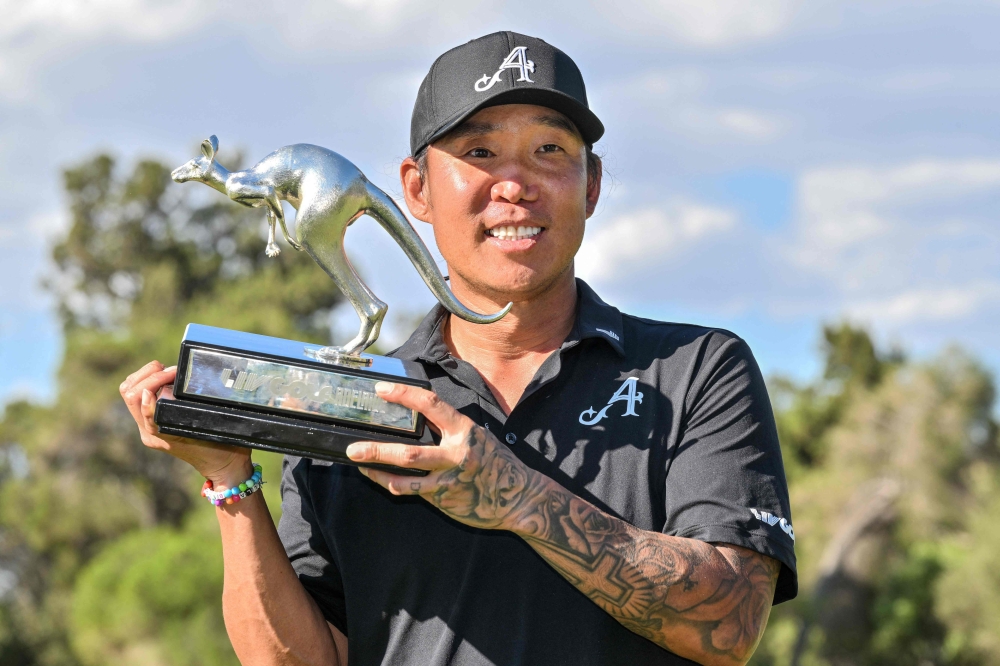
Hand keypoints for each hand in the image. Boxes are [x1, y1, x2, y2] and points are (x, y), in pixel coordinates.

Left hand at [120, 361, 251, 485]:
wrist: (222, 465)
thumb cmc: (222, 447)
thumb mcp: (211, 428)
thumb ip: (187, 412)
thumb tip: (168, 389)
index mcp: (161, 435)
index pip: (140, 403)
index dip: (154, 382)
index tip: (172, 374)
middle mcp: (149, 433)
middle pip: (130, 394)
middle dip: (149, 375)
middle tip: (173, 370)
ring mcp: (148, 429)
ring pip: (130, 393)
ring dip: (145, 376)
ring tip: (168, 371)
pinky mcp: (152, 424)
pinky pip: (139, 397)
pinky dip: (149, 382)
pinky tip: (166, 378)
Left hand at [346, 382, 535, 530]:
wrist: (521, 498)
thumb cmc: (497, 463)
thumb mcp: (478, 436)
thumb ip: (450, 426)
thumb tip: (418, 412)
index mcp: (465, 430)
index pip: (431, 405)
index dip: (403, 395)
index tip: (381, 389)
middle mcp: (456, 454)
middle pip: (410, 452)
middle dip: (378, 448)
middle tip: (353, 446)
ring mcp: (449, 479)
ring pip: (405, 475)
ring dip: (377, 468)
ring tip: (357, 460)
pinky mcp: (445, 498)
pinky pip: (410, 490)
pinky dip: (390, 482)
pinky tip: (376, 476)